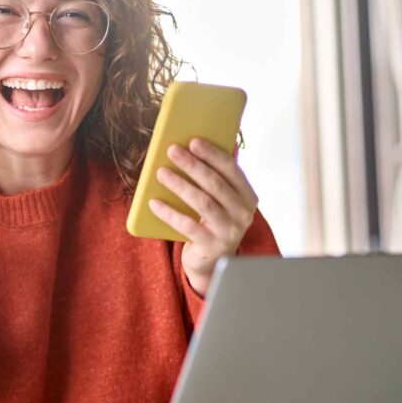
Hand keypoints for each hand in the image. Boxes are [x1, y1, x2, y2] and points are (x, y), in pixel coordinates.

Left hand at [149, 138, 258, 296]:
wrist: (211, 261)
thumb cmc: (213, 221)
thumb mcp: (222, 199)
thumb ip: (220, 174)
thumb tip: (214, 141)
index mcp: (247, 196)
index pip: (232, 170)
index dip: (213, 154)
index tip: (193, 141)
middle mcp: (243, 214)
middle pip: (216, 184)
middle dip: (192, 165)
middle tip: (172, 151)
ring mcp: (229, 232)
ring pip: (202, 203)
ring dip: (180, 185)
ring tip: (161, 173)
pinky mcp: (212, 246)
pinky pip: (187, 226)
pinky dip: (169, 213)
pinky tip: (154, 203)